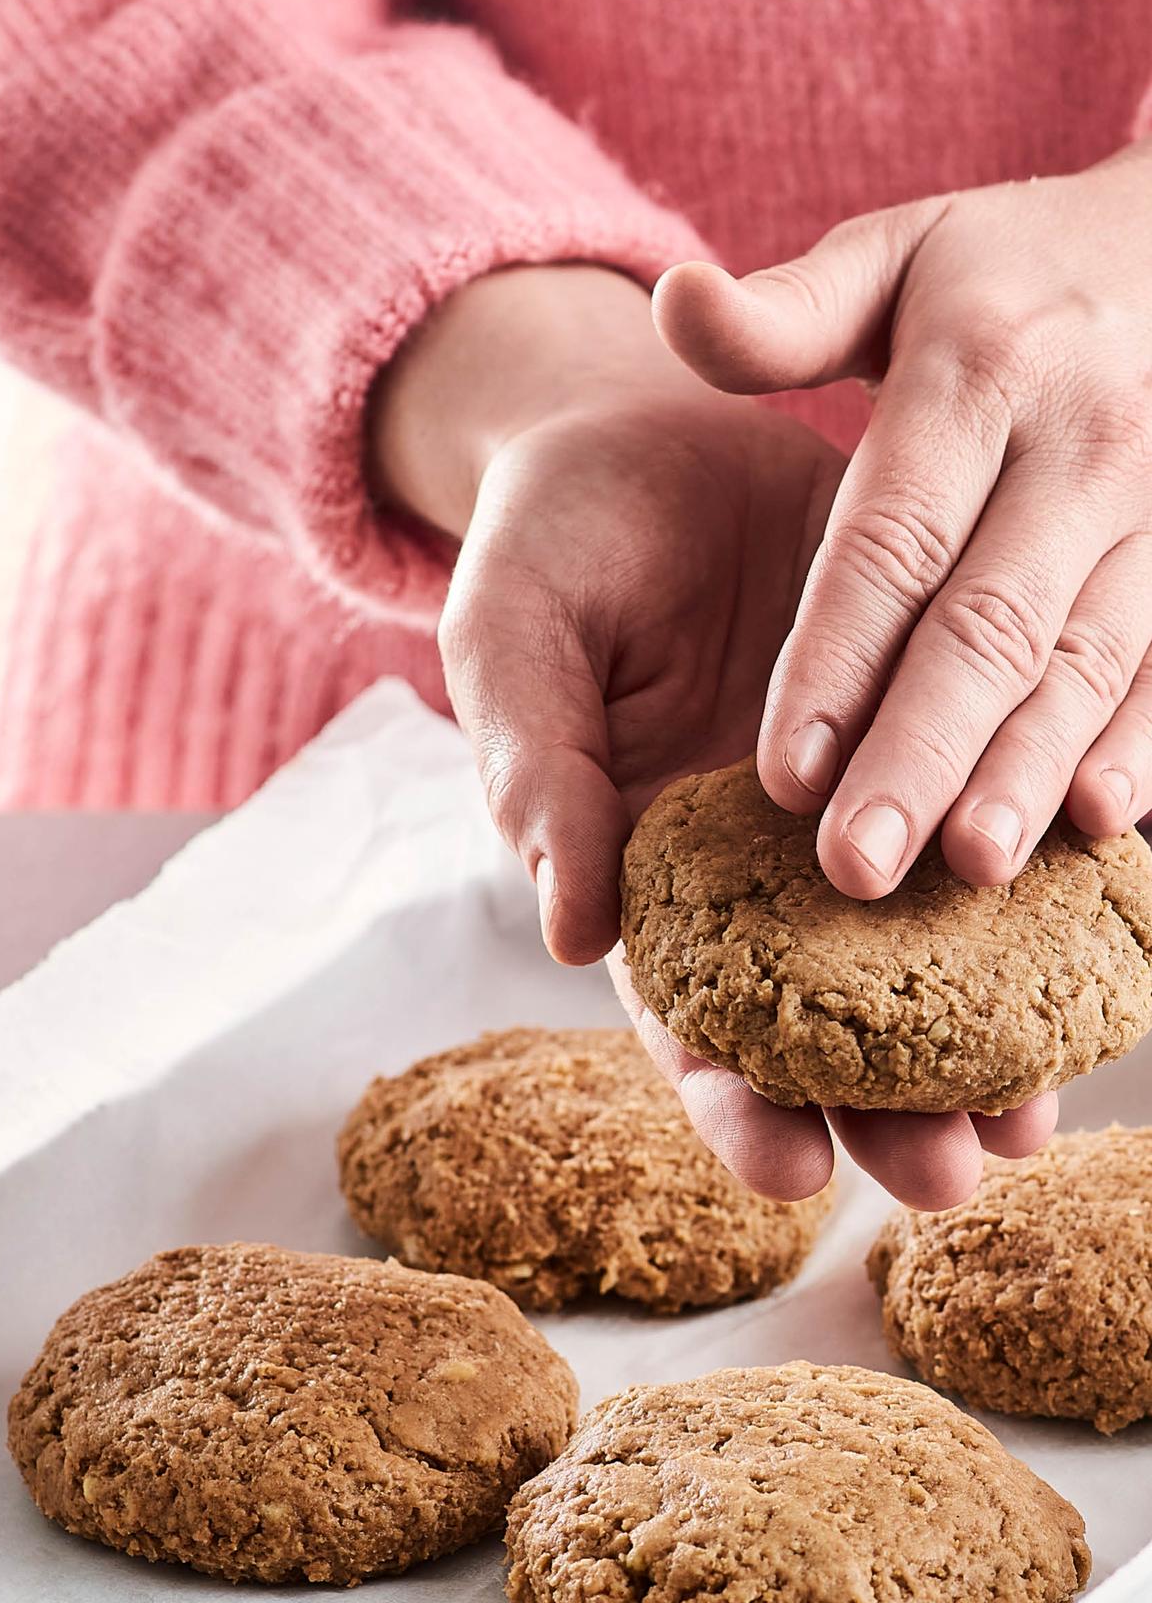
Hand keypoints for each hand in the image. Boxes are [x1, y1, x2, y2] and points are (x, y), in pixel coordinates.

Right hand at [376, 264, 1023, 1208]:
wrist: (642, 427)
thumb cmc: (550, 552)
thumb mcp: (509, 648)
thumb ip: (536, 779)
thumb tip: (571, 930)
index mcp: (650, 868)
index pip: (687, 1012)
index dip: (730, 1098)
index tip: (785, 1173)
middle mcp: (766, 858)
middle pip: (827, 1016)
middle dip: (886, 1109)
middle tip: (952, 1175)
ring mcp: (860, 791)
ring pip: (927, 940)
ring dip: (984, 1031)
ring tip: (1036, 1110)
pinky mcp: (934, 708)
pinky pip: (990, 802)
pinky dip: (1044, 873)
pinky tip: (1094, 935)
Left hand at [654, 143, 1151, 899]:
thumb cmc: (995, 270)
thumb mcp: (889, 256)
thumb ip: (781, 313)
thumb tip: (672, 299)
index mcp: (979, 373)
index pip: (891, 539)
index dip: (835, 661)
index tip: (781, 773)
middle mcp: (1080, 445)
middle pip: (988, 623)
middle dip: (919, 753)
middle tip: (854, 866)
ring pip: (1088, 658)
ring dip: (1029, 770)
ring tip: (972, 867)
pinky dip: (1139, 743)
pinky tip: (1095, 825)